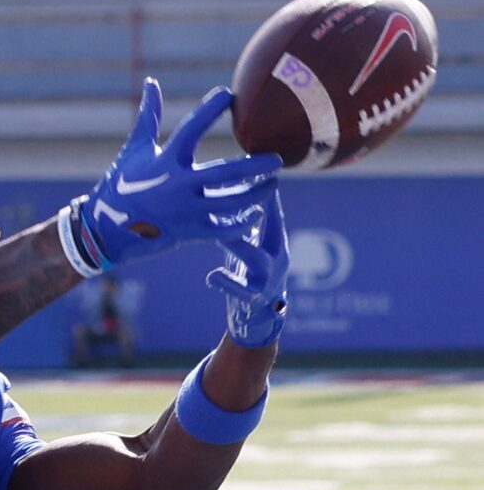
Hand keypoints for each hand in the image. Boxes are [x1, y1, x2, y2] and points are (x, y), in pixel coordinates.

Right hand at [66, 80, 282, 272]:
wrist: (105, 232)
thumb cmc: (122, 185)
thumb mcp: (135, 150)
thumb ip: (149, 116)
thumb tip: (152, 82)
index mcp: (165, 162)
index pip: (190, 129)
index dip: (209, 109)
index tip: (227, 95)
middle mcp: (177, 187)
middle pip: (224, 175)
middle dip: (254, 166)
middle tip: (276, 158)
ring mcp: (184, 212)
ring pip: (230, 204)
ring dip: (256, 194)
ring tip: (272, 183)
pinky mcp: (188, 232)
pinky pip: (222, 229)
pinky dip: (242, 222)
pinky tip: (256, 212)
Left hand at [207, 188, 288, 347]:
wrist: (256, 321)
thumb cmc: (249, 277)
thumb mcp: (249, 248)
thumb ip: (241, 227)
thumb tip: (228, 195)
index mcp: (276, 242)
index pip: (272, 212)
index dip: (266, 191)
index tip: (256, 169)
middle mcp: (278, 258)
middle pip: (272, 229)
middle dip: (261, 210)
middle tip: (242, 192)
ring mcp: (269, 280)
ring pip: (257, 258)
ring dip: (239, 244)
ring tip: (223, 234)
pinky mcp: (255, 301)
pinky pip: (242, 291)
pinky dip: (227, 283)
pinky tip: (212, 276)